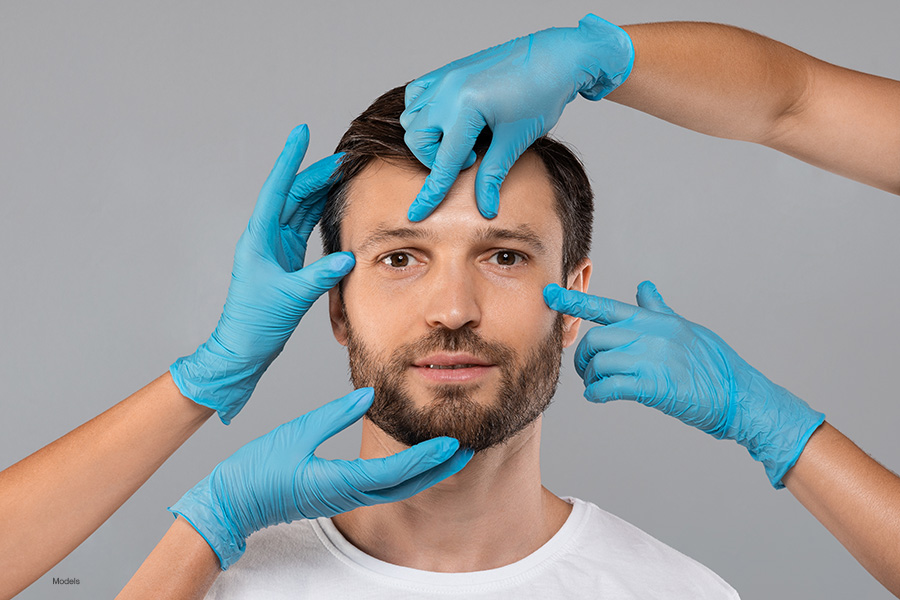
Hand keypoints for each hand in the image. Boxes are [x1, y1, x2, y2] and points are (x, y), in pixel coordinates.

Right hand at [169, 388, 472, 568]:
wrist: (233, 504)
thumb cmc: (257, 471)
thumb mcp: (295, 434)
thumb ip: (333, 415)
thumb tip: (368, 396)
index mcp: (339, 482)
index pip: (394, 472)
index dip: (426, 458)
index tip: (451, 445)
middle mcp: (348, 494)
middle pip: (405, 485)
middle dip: (438, 468)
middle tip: (466, 449)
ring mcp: (344, 498)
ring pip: (397, 489)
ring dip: (425, 472)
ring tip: (448, 454)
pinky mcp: (339, 495)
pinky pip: (382, 487)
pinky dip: (405, 474)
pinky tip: (413, 462)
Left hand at [170, 125, 353, 423]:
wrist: (243, 347)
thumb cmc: (256, 323)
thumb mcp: (290, 297)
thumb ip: (318, 276)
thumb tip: (346, 257)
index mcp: (259, 238)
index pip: (277, 190)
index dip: (290, 160)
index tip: (300, 133)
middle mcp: (266, 238)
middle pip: (292, 195)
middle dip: (315, 174)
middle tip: (342, 158)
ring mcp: (276, 248)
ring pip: (299, 210)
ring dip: (318, 191)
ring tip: (341, 174)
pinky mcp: (286, 261)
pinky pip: (304, 228)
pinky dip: (319, 214)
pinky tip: (333, 204)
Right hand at [400, 14, 632, 220]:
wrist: (555, 57)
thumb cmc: (541, 94)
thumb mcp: (516, 140)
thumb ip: (494, 175)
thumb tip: (486, 208)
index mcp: (466, 107)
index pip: (442, 161)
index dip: (431, 193)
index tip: (417, 214)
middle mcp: (448, 89)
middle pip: (417, 139)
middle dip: (434, 158)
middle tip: (469, 158)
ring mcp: (445, 76)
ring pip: (411, 117)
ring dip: (427, 137)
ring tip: (460, 140)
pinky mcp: (448, 70)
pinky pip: (416, 94)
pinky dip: (422, 113)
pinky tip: (446, 121)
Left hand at [544, 281, 824, 487]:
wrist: (738, 393)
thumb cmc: (712, 362)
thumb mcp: (684, 327)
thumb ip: (657, 309)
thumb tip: (644, 287)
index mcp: (653, 320)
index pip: (605, 306)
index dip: (573, 300)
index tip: (548, 293)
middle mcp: (649, 335)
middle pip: (594, 339)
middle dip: (583, 357)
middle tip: (587, 370)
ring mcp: (652, 360)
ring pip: (599, 363)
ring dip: (591, 377)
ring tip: (597, 386)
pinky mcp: (654, 386)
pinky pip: (611, 387)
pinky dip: (598, 393)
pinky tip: (599, 397)